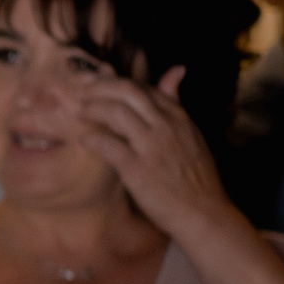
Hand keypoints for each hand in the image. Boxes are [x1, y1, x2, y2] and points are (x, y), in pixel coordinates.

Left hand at [71, 66, 234, 242]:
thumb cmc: (196, 177)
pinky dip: (93, 139)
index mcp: (178, 117)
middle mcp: (166, 126)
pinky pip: (108, 145)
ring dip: (93, 109)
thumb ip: (176, 103)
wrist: (204, 212)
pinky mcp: (138, 169)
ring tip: (79, 112)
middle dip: (99, 86)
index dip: (115, 81)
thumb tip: (175, 70)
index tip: (97, 80)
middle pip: (127, 91)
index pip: (143, 87)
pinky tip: (84, 140)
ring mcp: (152, 146)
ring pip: (116, 112)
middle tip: (80, 89)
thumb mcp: (192, 132)